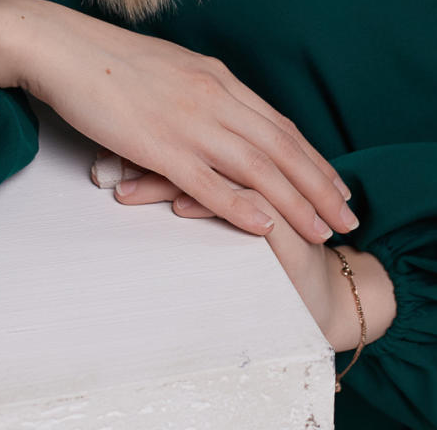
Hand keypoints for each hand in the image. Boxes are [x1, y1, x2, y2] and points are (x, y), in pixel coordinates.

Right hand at [0, 0, 358, 243]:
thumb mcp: (167, 69)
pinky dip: (242, 205)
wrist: (60, 46)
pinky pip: (209, 181)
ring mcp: (187, 120)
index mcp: (215, 77)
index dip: (312, 158)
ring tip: (323, 231)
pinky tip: (266, 227)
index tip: (337, 185)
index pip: (279, 124)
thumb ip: (197, 93)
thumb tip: (218, 116)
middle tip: (350, 218)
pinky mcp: (158, 143)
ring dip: (297, 202)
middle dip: (321, 186)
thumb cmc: (104, 60)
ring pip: (258, 167)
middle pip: (282, 147)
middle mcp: (212, 96)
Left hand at [100, 157, 395, 351]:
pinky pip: (242, 205)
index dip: (158, 137)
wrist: (328, 299)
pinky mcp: (287, 232)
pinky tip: (179, 206)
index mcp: (258, 160)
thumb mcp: (249, 219)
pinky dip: (208, 201)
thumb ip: (218, 185)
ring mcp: (279, 201)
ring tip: (125, 188)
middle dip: (152, 156)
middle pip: (208, 148)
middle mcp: (268, 174)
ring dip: (168, 179)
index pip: (206, 137)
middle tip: (108, 166)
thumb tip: (164, 176)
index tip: (113, 148)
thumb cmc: (284, 260)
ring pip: (219, 171)